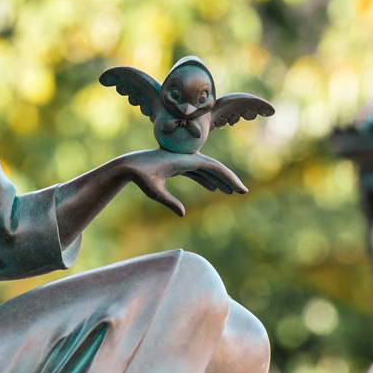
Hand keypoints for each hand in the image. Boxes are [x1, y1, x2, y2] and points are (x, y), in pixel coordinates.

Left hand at [123, 148, 248, 216]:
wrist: (129, 165)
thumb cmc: (140, 177)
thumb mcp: (154, 191)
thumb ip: (169, 202)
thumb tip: (182, 214)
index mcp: (186, 160)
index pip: (214, 167)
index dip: (229, 178)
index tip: (240, 190)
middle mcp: (188, 158)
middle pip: (214, 167)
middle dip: (229, 180)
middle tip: (243, 192)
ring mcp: (184, 161)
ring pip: (206, 170)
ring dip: (219, 180)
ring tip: (231, 193)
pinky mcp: (178, 165)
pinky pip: (197, 172)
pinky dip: (206, 180)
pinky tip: (213, 189)